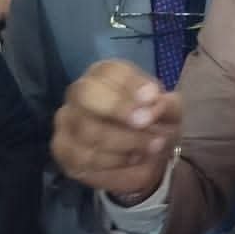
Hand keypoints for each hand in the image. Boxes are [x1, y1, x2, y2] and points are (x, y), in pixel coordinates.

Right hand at [53, 60, 181, 199]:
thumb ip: (166, 104)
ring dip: (126, 141)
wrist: (143, 154)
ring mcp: (66, 124)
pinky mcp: (65, 154)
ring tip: (153, 146)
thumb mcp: (168, 110)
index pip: (108, 71)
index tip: (153, 96)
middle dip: (118, 109)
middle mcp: (78, 94)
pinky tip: (134, 159)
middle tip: (146, 123)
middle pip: (86, 94)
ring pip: (88, 131)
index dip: (130, 84)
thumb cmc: (152, 122)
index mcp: (103, 74)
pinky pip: (87, 160)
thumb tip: (153, 103)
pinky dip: (116, 162)